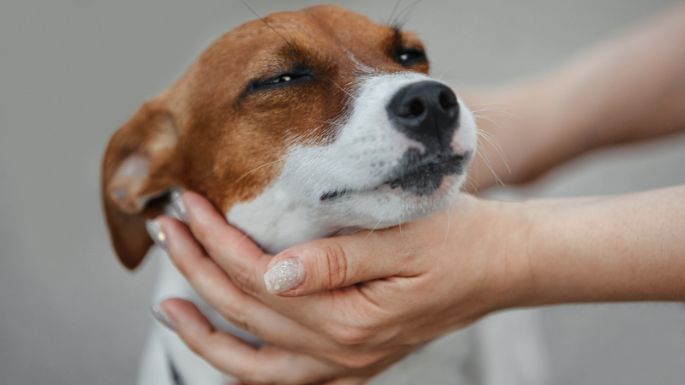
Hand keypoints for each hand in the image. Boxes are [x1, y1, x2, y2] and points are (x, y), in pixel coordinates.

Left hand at [154, 191, 531, 383]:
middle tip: (165, 233)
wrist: (503, 265)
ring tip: (170, 307)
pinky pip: (287, 378)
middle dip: (197, 270)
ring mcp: (348, 363)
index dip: (215, 240)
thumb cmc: (460, 240)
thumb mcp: (404, 238)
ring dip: (208, 335)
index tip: (187, 205)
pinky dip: (249, 365)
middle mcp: (342, 351)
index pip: (258, 275)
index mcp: (349, 316)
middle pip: (247, 313)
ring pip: (256, 366)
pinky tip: (229, 346)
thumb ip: (336, 259)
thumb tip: (272, 273)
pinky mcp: (355, 359)